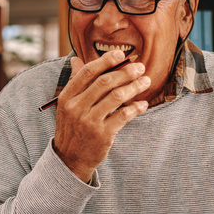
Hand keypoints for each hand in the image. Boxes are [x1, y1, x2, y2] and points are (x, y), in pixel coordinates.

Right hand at [53, 50, 149, 181]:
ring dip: (134, 87)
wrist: (69, 159)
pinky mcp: (102, 135)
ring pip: (116, 97)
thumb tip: (75, 60)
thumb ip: (74, 83)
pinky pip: (123, 116)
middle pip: (105, 82)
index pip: (87, 72)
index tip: (121, 54)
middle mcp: (76, 108)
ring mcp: (89, 122)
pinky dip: (136, 108)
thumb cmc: (72, 127)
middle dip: (125, 72)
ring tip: (145, 81)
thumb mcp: (67, 105)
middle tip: (140, 67)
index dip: (106, 61)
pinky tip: (143, 104)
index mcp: (67, 97)